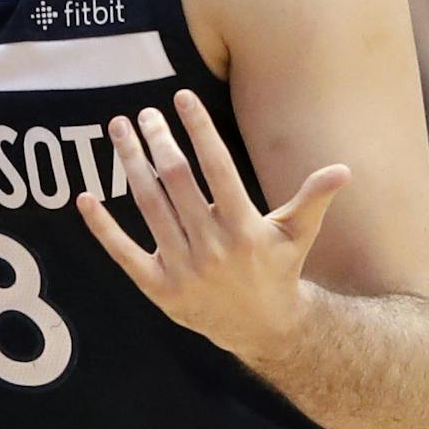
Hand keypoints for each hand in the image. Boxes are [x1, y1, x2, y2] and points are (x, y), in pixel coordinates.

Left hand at [76, 89, 348, 365]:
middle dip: (158, 140)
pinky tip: (84, 198)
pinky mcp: (157, 288)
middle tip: (145, 112)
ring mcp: (181, 268)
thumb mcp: (298, 234)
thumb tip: (343, 169)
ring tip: (119, 130)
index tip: (181, 98)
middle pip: (176, 181)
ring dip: (130, 164)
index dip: (199, 130)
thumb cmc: (278, 270)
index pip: (217, 168)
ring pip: (148, 205)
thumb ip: (313, 198)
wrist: (263, 330)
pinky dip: (101, 226)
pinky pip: (123, 252)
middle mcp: (211, 246)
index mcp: (244, 227)